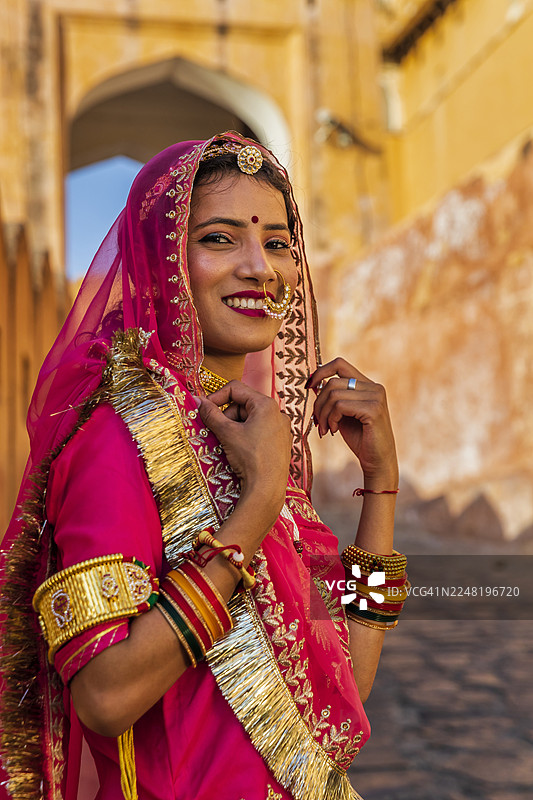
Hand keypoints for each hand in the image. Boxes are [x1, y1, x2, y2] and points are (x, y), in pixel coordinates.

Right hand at [198, 381, 292, 524]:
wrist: (266, 488)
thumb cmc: (250, 458)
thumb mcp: (227, 433)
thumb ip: (211, 414)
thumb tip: (198, 401)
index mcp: (266, 404)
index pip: (236, 389)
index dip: (216, 397)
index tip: (204, 409)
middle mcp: (277, 413)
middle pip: (243, 404)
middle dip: (227, 416)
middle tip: (218, 431)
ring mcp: (281, 428)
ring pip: (250, 419)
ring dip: (235, 427)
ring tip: (230, 443)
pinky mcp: (280, 442)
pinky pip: (259, 431)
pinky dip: (246, 436)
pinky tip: (241, 450)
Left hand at [306, 358, 397, 484]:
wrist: (376, 461)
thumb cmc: (359, 439)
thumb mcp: (343, 414)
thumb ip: (334, 398)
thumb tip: (314, 384)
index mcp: (367, 385)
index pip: (340, 364)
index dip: (320, 371)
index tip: (308, 386)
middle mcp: (374, 387)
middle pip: (332, 382)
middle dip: (318, 404)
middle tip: (318, 423)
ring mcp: (375, 396)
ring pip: (333, 394)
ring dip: (323, 414)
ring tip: (325, 429)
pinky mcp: (373, 409)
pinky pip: (340, 406)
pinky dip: (331, 418)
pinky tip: (333, 430)